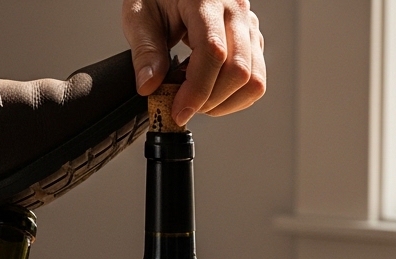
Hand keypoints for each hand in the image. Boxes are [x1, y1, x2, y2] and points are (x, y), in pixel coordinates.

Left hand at [122, 0, 265, 124]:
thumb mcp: (140, 15)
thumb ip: (145, 51)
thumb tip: (150, 87)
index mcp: (206, 0)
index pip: (213, 52)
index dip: (197, 89)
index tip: (178, 111)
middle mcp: (236, 10)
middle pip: (239, 70)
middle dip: (210, 100)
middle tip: (183, 106)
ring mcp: (249, 26)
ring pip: (254, 80)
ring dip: (225, 102)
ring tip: (197, 100)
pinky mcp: (253, 40)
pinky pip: (255, 79)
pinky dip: (234, 96)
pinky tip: (210, 90)